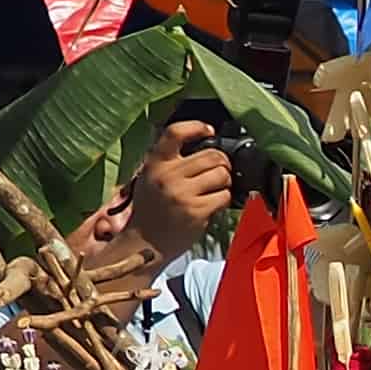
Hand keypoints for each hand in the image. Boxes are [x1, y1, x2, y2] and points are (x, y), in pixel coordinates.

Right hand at [125, 119, 237, 264]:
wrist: (145, 242)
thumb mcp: (150, 177)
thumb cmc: (152, 208)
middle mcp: (168, 175)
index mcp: (155, 162)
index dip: (197, 127)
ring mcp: (182, 194)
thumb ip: (170, 160)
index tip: (208, 131)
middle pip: (212, 155)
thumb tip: (204, 141)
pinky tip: (212, 204)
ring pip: (222, 175)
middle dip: (222, 163)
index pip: (176, 132)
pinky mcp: (196, 211)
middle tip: (219, 171)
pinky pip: (223, 196)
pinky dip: (223, 200)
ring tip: (214, 189)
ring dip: (225, 182)